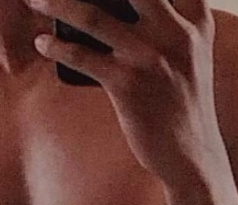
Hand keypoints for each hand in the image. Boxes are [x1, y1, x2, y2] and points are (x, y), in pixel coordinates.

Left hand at [25, 0, 223, 182]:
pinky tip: (42, 43)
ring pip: (94, 15)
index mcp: (195, 21)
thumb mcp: (189, 57)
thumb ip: (166, 26)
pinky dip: (58, 47)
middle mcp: (175, 32)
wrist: (191, 156)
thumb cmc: (181, 105)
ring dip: (57, 3)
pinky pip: (83, 57)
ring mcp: (150, 57)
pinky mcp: (128, 85)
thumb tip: (107, 9)